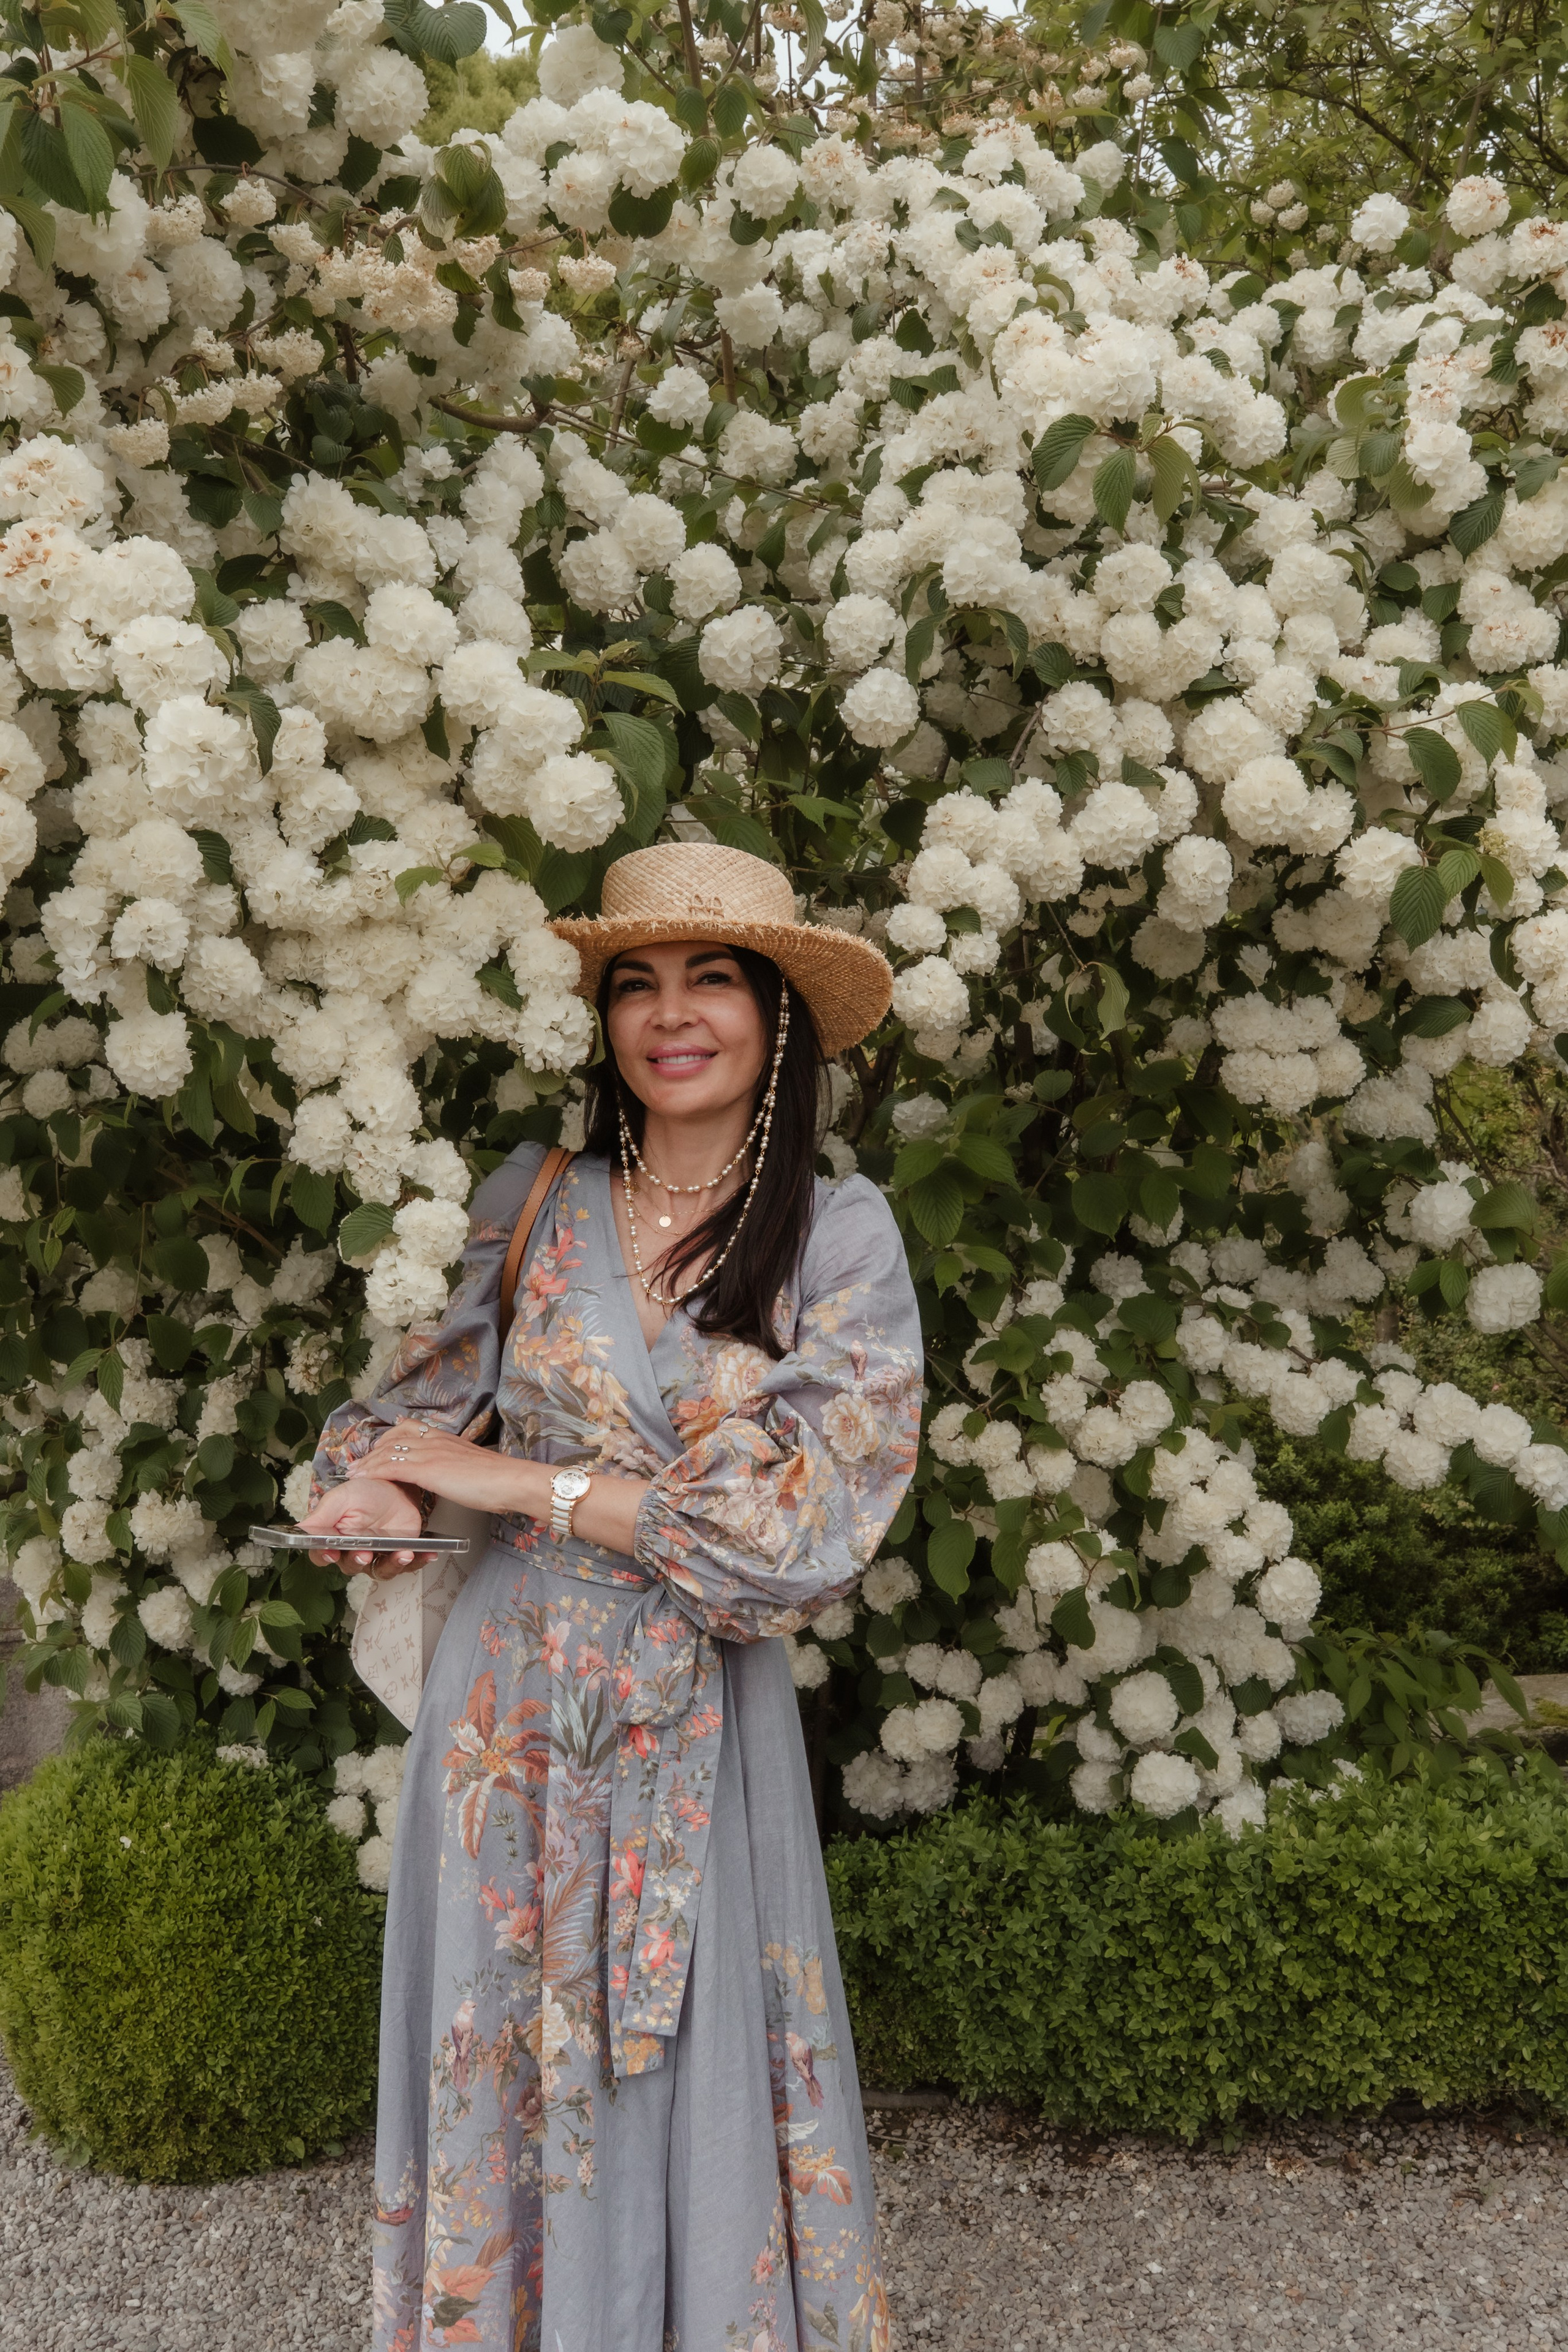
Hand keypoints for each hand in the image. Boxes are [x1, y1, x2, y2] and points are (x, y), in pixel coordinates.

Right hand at [294, 1477, 429, 1578]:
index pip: (322, 1555)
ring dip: (391, 1564)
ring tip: (403, 1553)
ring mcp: (378, 1556)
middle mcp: (354, 1552)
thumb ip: (323, 1516)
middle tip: (365, 1553)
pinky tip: (427, 1554)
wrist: (397, 1485)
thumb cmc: (365, 1491)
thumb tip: (300, 1531)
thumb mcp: (342, 1498)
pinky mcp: (400, 1553)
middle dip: (358, 1561)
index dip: (325, 1556)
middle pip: (351, 1567)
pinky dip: (418, 1561)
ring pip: (381, 1571)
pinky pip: (408, 1565)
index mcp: (334, 1538)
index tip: (331, 1552)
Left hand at [353, 1420, 550, 1520]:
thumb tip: (450, 1474)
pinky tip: (363, 1479)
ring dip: (367, 1463)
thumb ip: (455, 1465)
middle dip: (372, 1451)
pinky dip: (373, 1472)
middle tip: (359, 1463)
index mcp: (445, 1438)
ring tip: (354, 1473)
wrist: (509, 1480)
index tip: (378, 1450)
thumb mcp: (471, 1465)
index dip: (389, 1439)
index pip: (409, 1429)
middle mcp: (434, 1440)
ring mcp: (429, 1452)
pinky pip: (391, 1467)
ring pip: (388, 1452)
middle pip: (393, 1439)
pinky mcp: (426, 1469)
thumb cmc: (497, 1479)